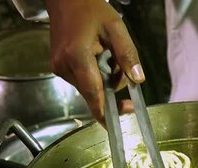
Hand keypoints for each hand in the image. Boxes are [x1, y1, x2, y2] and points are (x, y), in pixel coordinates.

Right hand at [45, 0, 144, 123]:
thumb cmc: (90, 8)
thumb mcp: (116, 28)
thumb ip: (128, 55)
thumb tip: (138, 80)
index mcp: (77, 56)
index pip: (93, 93)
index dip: (105, 112)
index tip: (115, 125)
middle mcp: (64, 66)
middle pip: (95, 92)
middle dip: (112, 84)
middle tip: (120, 64)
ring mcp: (59, 68)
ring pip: (90, 88)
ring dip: (104, 78)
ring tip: (105, 52)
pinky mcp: (59, 68)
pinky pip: (83, 81)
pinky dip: (95, 74)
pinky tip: (97, 55)